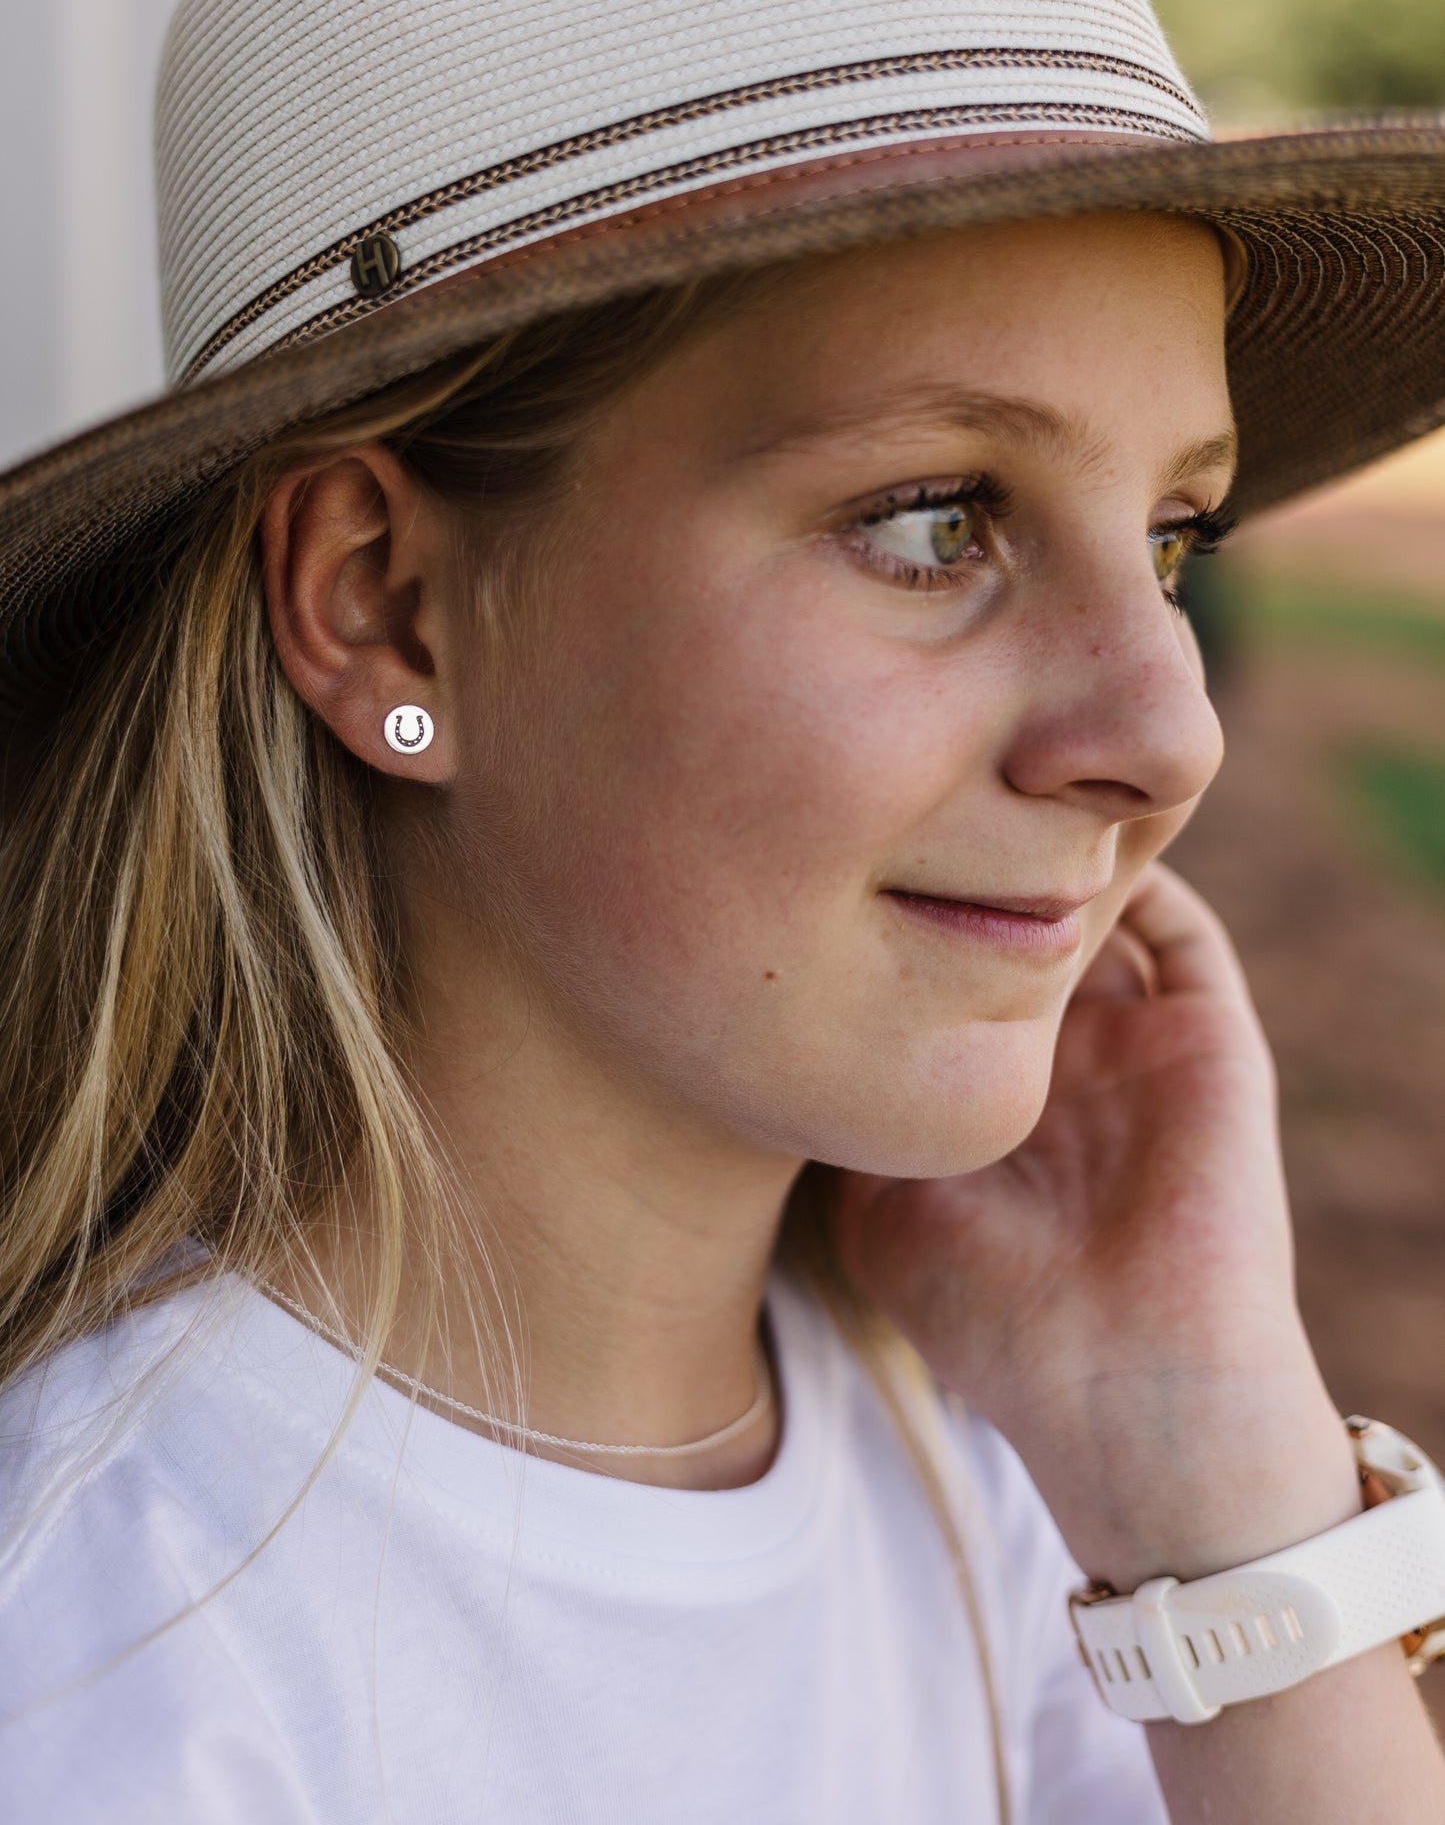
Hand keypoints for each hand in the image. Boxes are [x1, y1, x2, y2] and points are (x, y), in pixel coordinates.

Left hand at [836, 862, 1359, 1585]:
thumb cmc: (994, 1323)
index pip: (949, 971)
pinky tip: (1070, 828)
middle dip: (972, 859)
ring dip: (1053, 851)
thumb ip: (849, 1113)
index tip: (832, 852)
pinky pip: (1178, 925)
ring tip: (989, 786)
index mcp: (993, 1094)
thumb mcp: (879, 1210)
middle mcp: (1063, 1059)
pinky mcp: (1206, 1035)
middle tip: (904, 792)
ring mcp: (1134, 1042)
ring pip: (1098, 907)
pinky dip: (1138, 867)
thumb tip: (782, 1030)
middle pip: (1018, 924)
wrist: (1132, 1391)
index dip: (900, 911)